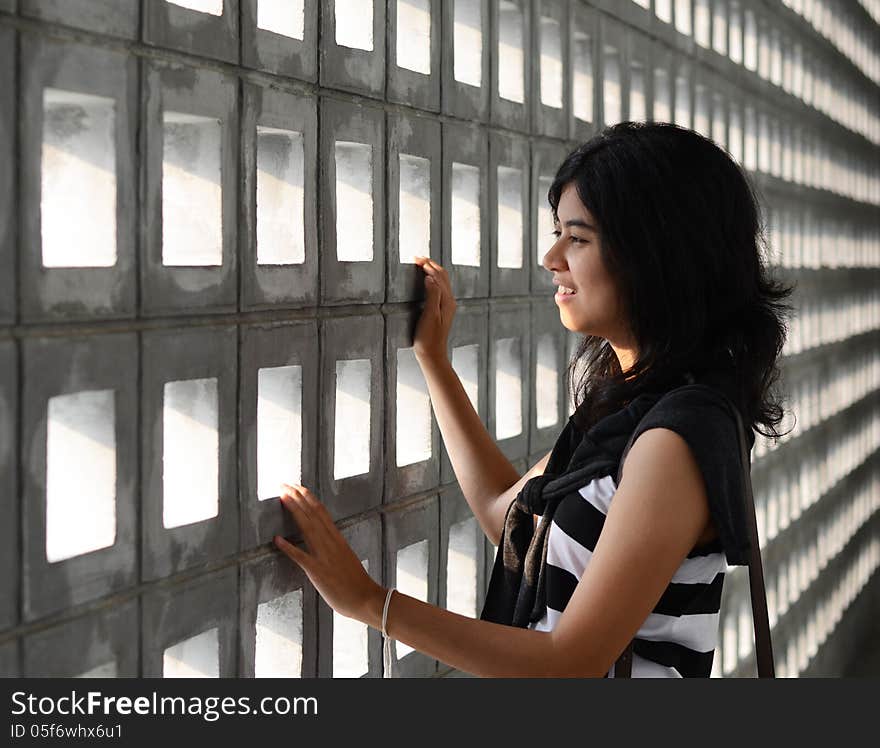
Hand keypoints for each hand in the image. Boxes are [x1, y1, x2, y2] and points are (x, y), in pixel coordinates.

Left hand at [273, 484, 384, 624]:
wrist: (367, 599)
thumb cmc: (357, 582)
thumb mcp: (346, 557)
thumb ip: (335, 547)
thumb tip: (324, 540)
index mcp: (338, 538)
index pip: (321, 511)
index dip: (308, 497)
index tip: (297, 487)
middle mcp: (331, 542)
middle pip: (313, 514)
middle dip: (297, 497)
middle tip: (284, 484)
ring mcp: (325, 556)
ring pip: (308, 527)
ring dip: (294, 511)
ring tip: (282, 497)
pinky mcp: (318, 571)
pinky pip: (301, 557)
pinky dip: (288, 547)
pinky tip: (276, 539)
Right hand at [412, 256, 456, 363]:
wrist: (432, 354)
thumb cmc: (429, 338)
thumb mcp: (430, 315)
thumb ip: (432, 295)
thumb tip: (430, 278)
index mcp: (447, 300)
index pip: (439, 276)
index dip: (428, 265)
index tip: (416, 259)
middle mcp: (449, 301)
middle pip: (442, 276)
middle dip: (431, 265)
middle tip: (417, 259)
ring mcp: (447, 306)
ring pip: (442, 282)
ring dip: (432, 271)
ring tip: (421, 265)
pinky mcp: (442, 310)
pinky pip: (439, 289)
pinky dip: (432, 280)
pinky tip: (425, 281)